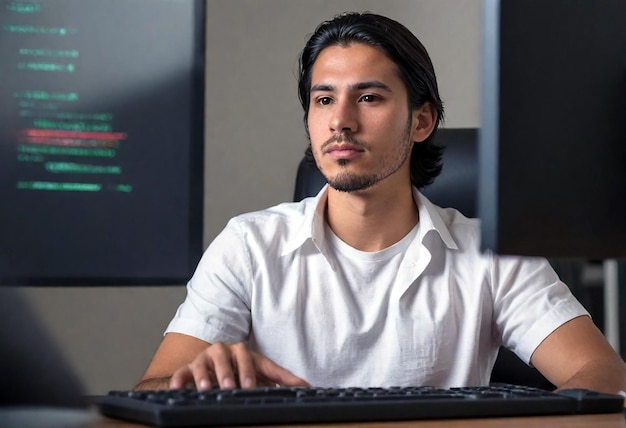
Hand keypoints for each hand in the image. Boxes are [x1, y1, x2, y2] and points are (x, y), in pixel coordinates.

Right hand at [169, 342, 309, 389]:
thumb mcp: (262, 374)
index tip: (252, 386)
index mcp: (244, 353)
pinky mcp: (189, 368)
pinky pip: (182, 372)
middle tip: (230, 387)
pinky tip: (177, 389)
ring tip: (206, 389)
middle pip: (226, 357)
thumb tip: (306, 386)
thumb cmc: (242, 371)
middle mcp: (224, 352)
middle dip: (228, 372)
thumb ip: (282, 379)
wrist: (215, 368)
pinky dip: (178, 379)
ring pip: (203, 362)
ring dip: (204, 375)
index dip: (250, 372)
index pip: (250, 360)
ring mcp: (205, 358)